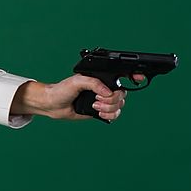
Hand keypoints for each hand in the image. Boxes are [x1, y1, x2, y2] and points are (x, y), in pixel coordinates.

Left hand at [12, 74, 144, 120]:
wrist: (53, 105)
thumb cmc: (62, 90)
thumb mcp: (77, 82)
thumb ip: (93, 83)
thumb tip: (107, 92)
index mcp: (101, 79)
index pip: (121, 76)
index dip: (133, 76)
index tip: (138, 78)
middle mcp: (104, 89)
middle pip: (123, 94)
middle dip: (112, 99)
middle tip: (97, 99)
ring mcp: (103, 101)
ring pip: (119, 106)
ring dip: (109, 108)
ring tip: (94, 106)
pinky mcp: (100, 112)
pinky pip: (114, 115)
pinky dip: (109, 115)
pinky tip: (98, 113)